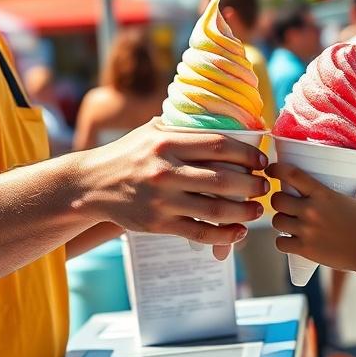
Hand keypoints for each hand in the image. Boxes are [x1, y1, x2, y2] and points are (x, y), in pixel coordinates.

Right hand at [81, 119, 267, 258]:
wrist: (91, 184)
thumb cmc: (129, 153)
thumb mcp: (152, 131)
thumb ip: (184, 127)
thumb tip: (224, 121)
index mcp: (167, 142)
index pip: (220, 146)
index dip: (248, 154)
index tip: (262, 160)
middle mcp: (166, 170)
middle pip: (224, 179)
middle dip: (252, 185)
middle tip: (264, 187)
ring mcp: (162, 199)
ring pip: (216, 209)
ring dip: (244, 212)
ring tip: (256, 210)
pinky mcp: (158, 223)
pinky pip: (199, 232)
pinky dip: (224, 235)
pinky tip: (238, 232)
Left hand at [267, 163, 355, 273]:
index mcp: (323, 194)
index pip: (292, 175)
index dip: (276, 169)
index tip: (271, 169)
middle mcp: (311, 210)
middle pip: (277, 200)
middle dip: (278, 200)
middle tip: (284, 203)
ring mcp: (306, 230)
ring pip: (276, 221)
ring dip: (280, 221)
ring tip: (287, 222)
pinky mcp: (305, 249)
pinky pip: (280, 243)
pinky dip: (282, 242)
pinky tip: (288, 241)